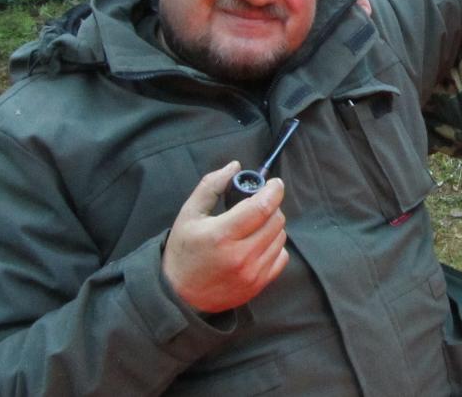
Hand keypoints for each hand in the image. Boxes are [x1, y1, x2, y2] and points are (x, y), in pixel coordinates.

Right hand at [162, 162, 289, 312]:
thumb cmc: (183, 250)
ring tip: (255, 226)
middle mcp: (240, 256)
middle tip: (258, 205)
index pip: (262, 207)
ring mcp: (252, 273)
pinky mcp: (258, 285)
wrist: (179, 295)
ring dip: (272, 226)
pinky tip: (258, 245)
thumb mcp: (190, 213)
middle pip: (276, 221)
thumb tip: (235, 166)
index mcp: (221, 235)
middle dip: (271, 207)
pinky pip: (282, 257)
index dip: (273, 191)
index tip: (274, 184)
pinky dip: (274, 247)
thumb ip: (211, 185)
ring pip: (280, 238)